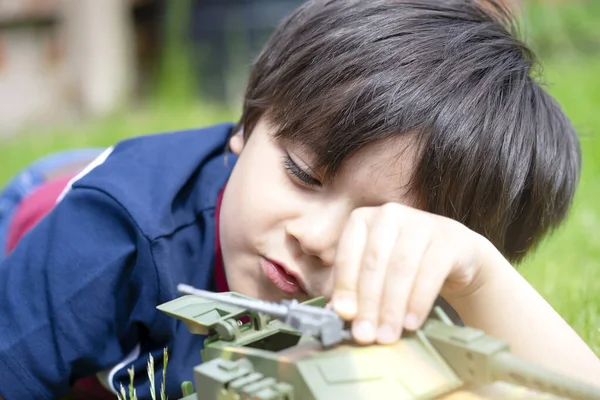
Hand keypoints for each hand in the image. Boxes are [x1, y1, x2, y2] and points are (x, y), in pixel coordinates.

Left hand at [331, 202, 496, 344]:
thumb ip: (351, 290)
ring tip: (387, 335)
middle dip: (368, 303)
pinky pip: (430, 272)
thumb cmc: (402, 266)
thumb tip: (336, 313)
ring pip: (401, 268)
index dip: (345, 286)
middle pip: (374, 263)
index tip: (344, 315)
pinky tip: (410, 323)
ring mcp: (420, 222)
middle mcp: (389, 214)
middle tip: (366, 335)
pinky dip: (418, 302)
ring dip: (392, 307)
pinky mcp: (448, 238)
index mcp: (362, 219)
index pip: (347, 253)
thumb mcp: (372, 273)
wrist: (453, 257)